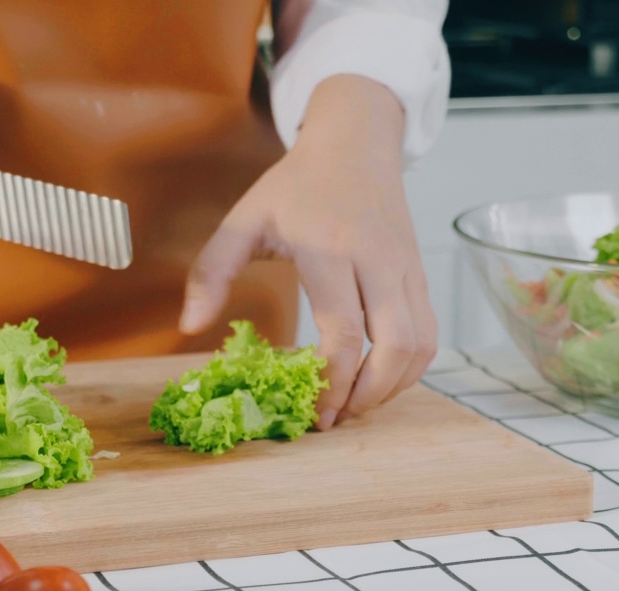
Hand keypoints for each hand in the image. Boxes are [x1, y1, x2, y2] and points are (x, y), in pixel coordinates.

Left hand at [179, 75, 436, 428]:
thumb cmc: (296, 185)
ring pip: (420, 345)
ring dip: (393, 388)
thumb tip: (189, 326)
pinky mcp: (420, 275)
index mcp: (328, 249)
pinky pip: (429, 333)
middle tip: (337, 419)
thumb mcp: (243, 219)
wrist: (356, 143)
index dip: (332, 382)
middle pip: (394, 346)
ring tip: (356, 405)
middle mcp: (376, 260)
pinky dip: (410, 368)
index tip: (313, 413)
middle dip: (369, 396)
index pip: (342, 332)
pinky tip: (379, 380)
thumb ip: (212, 271)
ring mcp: (405, 268)